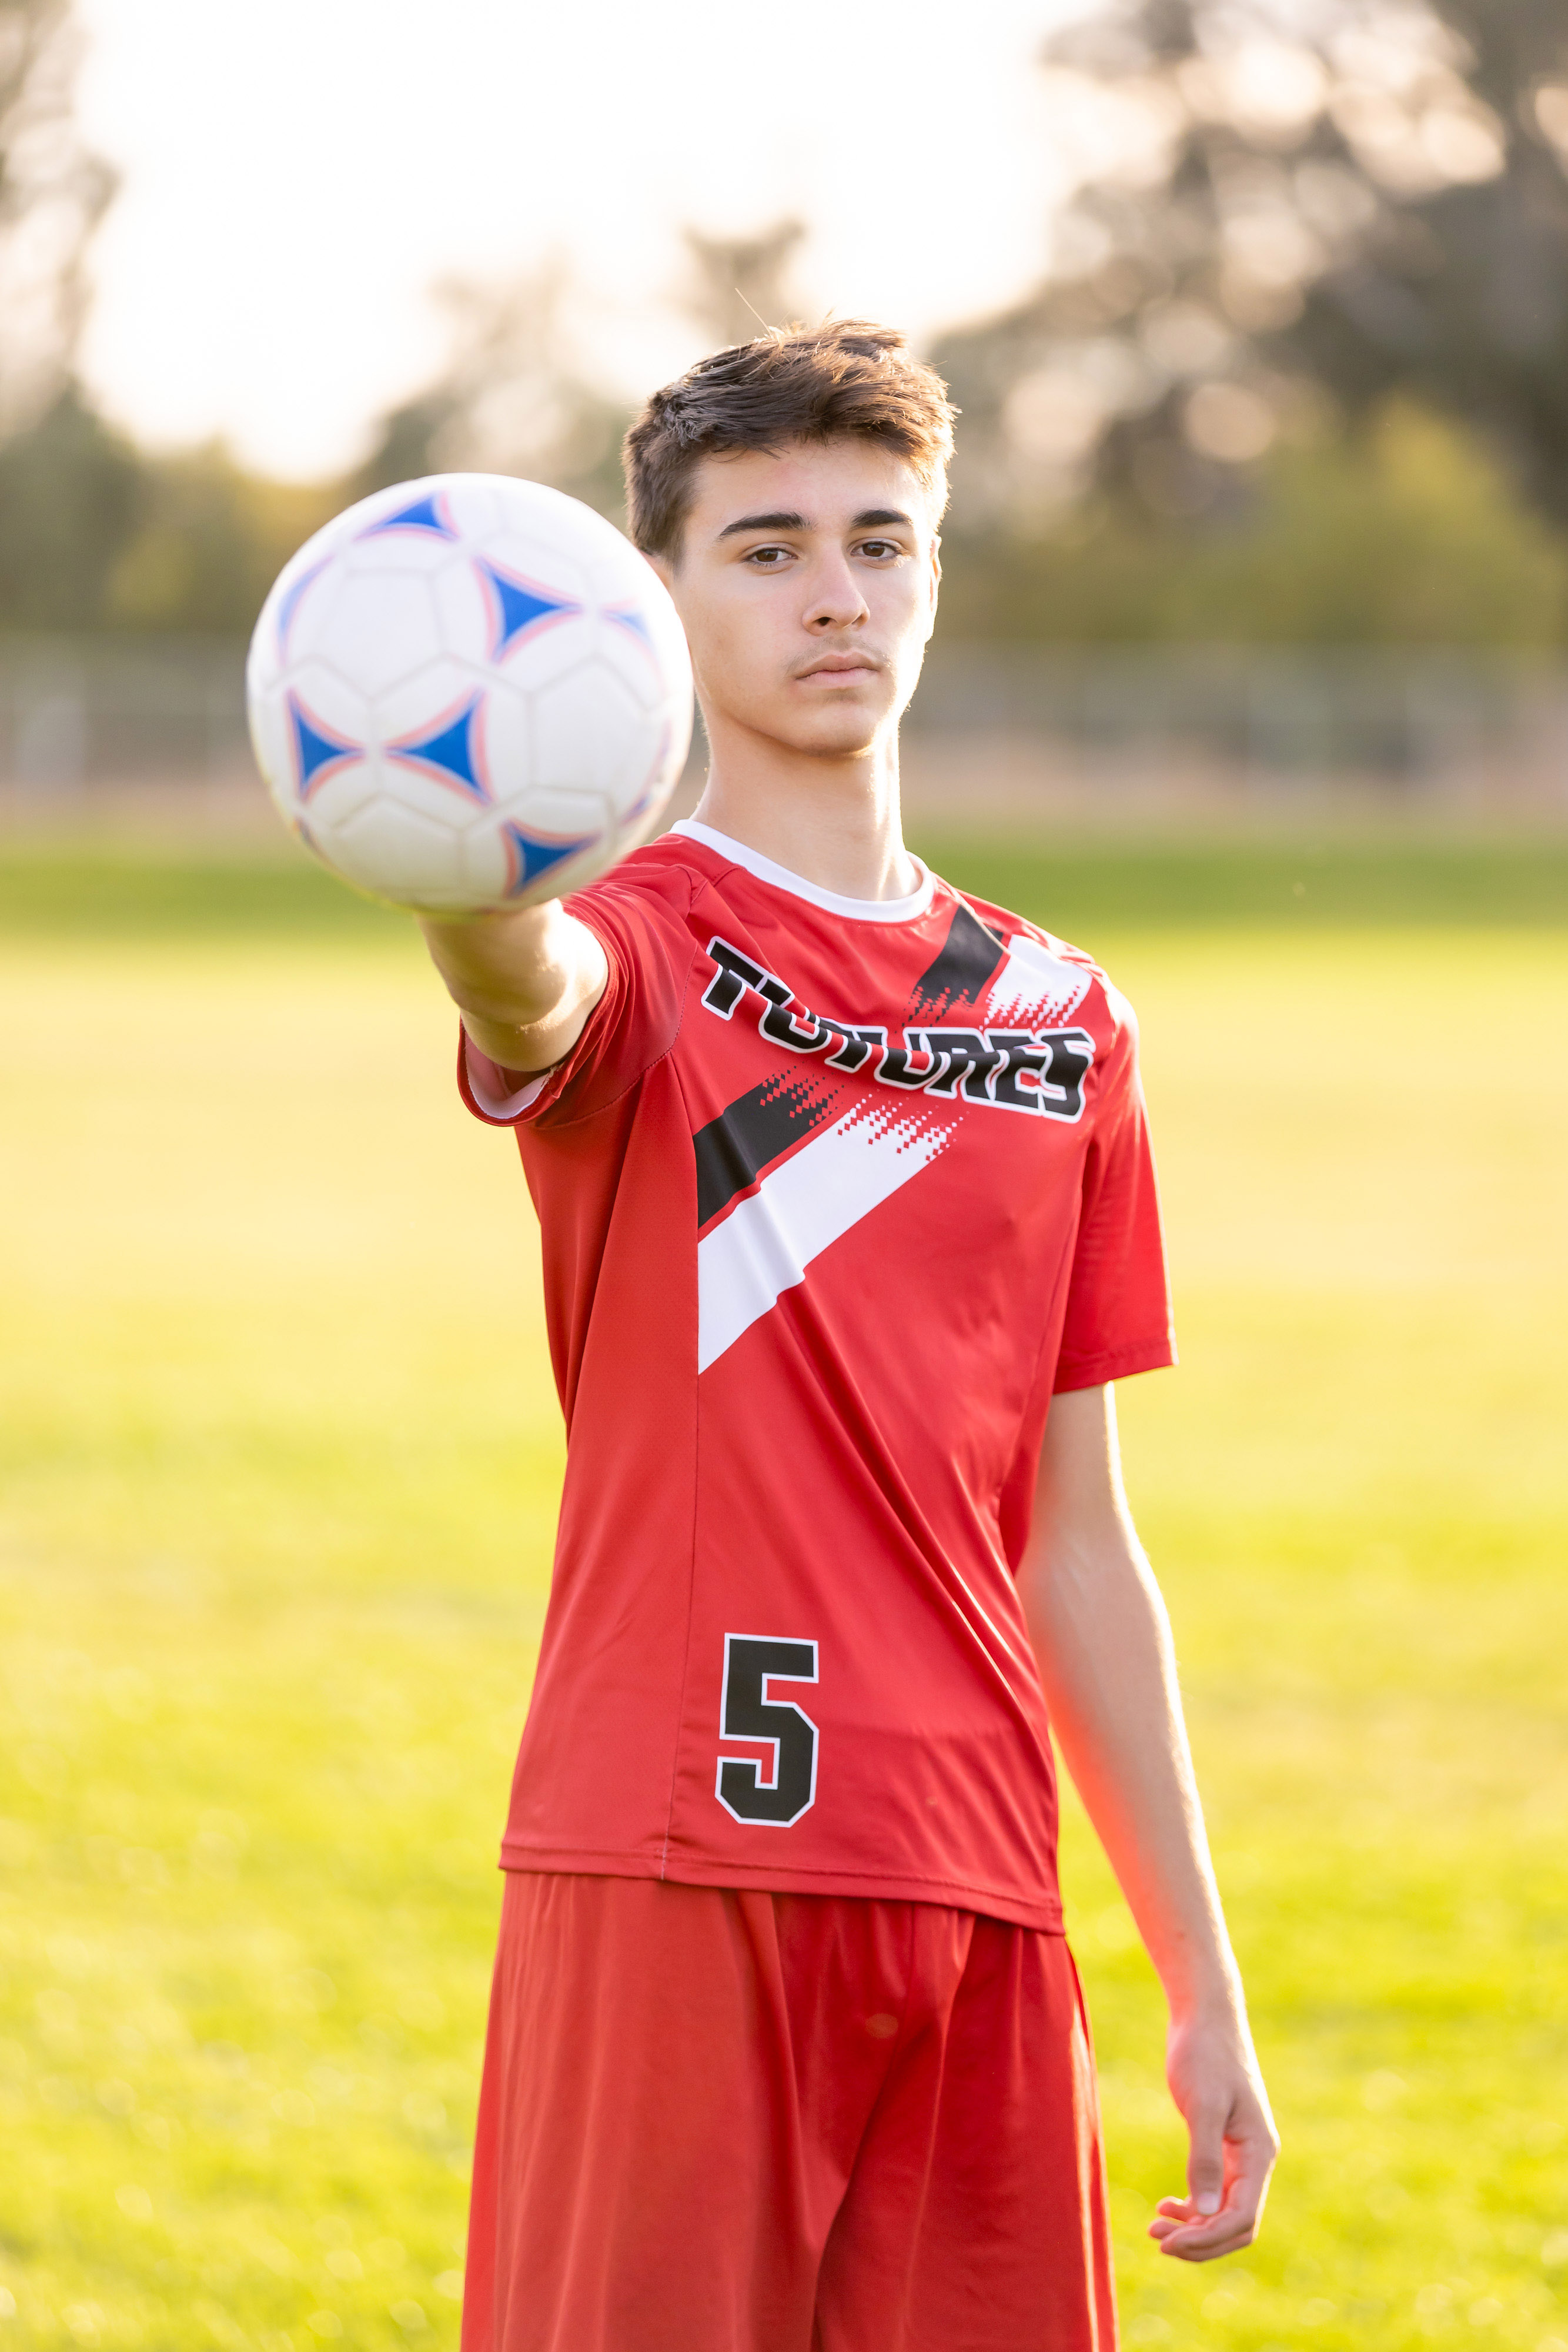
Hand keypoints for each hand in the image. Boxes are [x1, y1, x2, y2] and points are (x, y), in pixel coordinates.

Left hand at [1148, 2010, 1278, 2261]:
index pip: (1241, 2218)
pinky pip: (1215, 2192)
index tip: (1168, 2242)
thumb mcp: (1203, 2105)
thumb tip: (1203, 2213)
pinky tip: (1167, 2204)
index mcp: (1259, 2154)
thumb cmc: (1205, 2054)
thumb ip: (1205, 2157)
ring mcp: (1241, 2154)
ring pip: (1224, 2211)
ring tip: (1155, 2225)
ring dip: (1194, 2227)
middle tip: (1157, 2238)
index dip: (1207, 2239)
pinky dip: (1193, 2206)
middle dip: (1200, 2240)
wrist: (1205, 2016)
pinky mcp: (1224, 2144)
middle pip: (1236, 2225)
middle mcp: (1256, 2160)